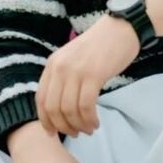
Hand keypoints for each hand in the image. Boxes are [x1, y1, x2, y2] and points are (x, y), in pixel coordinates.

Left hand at [36, 14, 139, 137]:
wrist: (121, 28)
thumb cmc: (99, 46)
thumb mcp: (72, 58)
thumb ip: (62, 77)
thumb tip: (58, 108)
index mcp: (52, 63)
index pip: (41, 99)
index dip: (45, 120)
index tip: (53, 133)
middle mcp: (60, 67)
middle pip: (53, 108)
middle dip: (63, 127)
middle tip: (76, 134)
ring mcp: (76, 70)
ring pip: (69, 110)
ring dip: (79, 125)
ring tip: (89, 129)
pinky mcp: (94, 75)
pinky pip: (86, 106)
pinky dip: (89, 120)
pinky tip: (96, 122)